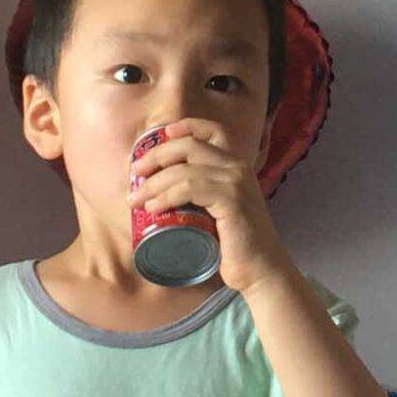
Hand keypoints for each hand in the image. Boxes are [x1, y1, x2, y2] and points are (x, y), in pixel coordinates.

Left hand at [132, 117, 289, 294]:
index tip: (161, 135)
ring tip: (136, 199)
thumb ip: (202, 196)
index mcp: (236, 165)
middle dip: (156, 155)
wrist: (262, 270)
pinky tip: (153, 208)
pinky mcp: (231, 200)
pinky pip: (190, 189)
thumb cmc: (235, 245)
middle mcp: (238, 167)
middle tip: (135, 173)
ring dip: (153, 183)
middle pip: (189, 146)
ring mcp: (235, 182)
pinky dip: (167, 196)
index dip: (185, 126)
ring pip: (184, 170)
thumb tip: (161, 193)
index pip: (213, 130)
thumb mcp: (218, 211)